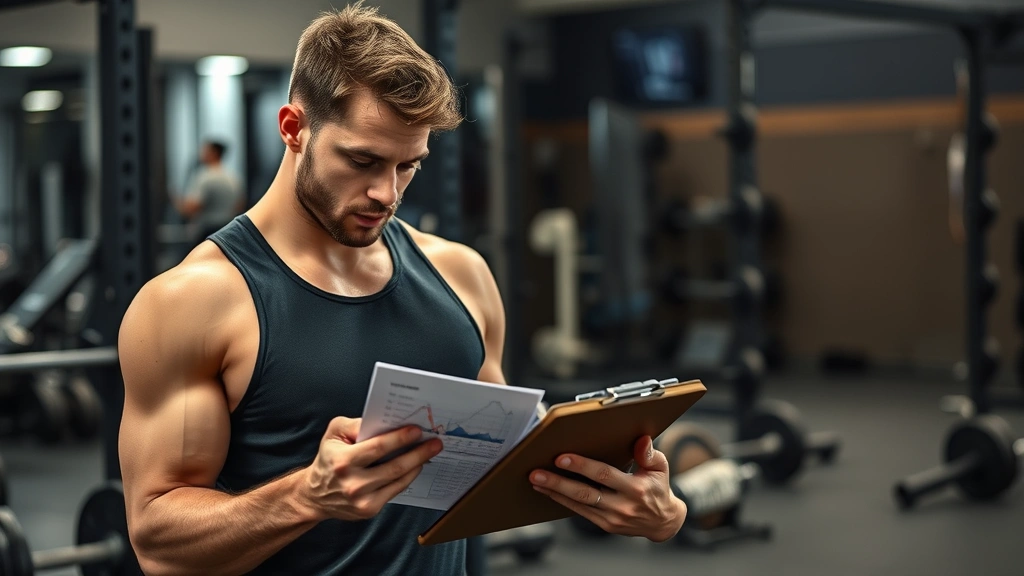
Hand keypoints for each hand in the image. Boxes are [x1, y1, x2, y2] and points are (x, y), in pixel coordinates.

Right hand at [298, 417, 442, 521]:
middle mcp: (353, 483)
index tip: (417, 430)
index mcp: (343, 461)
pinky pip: (395, 490)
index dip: (400, 438)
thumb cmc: (328, 459)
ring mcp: (362, 500)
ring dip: (417, 465)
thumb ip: (354, 424)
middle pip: (395, 466)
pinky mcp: (369, 510)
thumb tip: (382, 422)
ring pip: (399, 480)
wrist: (315, 495)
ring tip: (430, 452)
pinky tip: (415, 467)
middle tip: (435, 442)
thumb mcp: (333, 434)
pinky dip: (408, 477)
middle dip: (418, 453)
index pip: (378, 447)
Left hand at [530, 436, 685, 541]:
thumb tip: (642, 439)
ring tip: (536, 481)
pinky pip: (580, 512)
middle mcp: (622, 506)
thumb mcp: (660, 468)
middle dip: (558, 482)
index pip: (604, 475)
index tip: (561, 458)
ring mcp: (612, 518)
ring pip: (578, 504)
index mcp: (635, 489)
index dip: (581, 466)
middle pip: (585, 493)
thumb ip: (648, 454)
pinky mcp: (605, 525)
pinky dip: (562, 501)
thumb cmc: (658, 488)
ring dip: (554, 492)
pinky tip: (548, 492)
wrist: (662, 522)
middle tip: (538, 473)